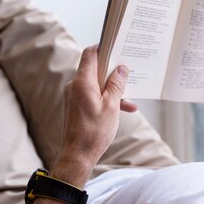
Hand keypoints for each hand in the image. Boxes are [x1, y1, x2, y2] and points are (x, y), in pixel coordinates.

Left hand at [59, 46, 135, 172]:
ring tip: (130, 97)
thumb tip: (121, 69)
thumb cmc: (94, 132)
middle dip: (113, 70)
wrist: (77, 156)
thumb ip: (117, 85)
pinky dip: (106, 99)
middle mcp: (75, 86)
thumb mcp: (112, 106)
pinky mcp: (76, 106)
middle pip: (94, 68)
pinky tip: (124, 108)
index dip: (103, 47)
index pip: (90, 54)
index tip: (117, 46)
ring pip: (96, 84)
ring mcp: (74, 96)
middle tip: (128, 71)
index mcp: (82, 82)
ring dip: (112, 88)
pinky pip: (93, 95)